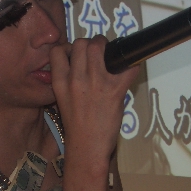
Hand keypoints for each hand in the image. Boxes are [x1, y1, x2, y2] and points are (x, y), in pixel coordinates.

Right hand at [49, 35, 139, 161]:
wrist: (86, 147)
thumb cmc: (76, 125)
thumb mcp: (61, 99)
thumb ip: (67, 79)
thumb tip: (80, 63)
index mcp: (60, 82)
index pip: (58, 50)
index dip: (69, 48)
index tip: (76, 54)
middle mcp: (75, 79)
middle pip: (82, 43)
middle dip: (91, 44)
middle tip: (98, 53)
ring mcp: (95, 84)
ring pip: (99, 47)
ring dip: (107, 48)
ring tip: (111, 57)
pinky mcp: (115, 91)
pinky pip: (127, 67)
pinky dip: (132, 64)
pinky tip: (129, 68)